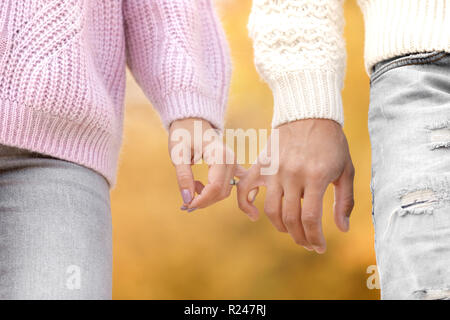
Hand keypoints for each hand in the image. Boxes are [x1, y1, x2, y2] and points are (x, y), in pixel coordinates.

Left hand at [169, 118, 235, 211]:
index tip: (186, 204)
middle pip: (222, 191)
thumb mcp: (178, 154)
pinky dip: (213, 191)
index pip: (216, 187)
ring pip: (224, 191)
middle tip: (185, 200)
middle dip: (203, 201)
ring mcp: (233, 163)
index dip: (201, 200)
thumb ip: (183, 177)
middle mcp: (231, 159)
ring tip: (190, 185)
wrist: (191, 120)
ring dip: (207, 196)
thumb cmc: (183, 134)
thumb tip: (187, 200)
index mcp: (220, 155)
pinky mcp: (231, 166)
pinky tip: (199, 185)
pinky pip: (226, 185)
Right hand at [236, 119, 354, 252]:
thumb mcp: (346, 170)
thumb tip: (342, 229)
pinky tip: (254, 214)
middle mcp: (292, 174)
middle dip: (300, 237)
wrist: (309, 114)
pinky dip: (245, 205)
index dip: (314, 237)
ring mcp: (274, 169)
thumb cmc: (332, 143)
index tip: (320, 247)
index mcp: (315, 176)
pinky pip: (246, 188)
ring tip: (291, 230)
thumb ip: (345, 200)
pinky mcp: (262, 164)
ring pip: (271, 209)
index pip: (311, 218)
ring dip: (281, 227)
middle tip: (308, 243)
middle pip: (290, 218)